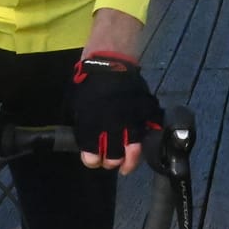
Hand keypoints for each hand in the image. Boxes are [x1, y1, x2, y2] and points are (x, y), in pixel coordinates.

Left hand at [71, 52, 162, 174]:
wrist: (108, 61)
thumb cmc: (89, 84)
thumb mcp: (79, 106)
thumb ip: (84, 126)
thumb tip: (86, 142)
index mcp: (92, 125)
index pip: (92, 154)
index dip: (92, 161)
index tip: (93, 160)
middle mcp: (112, 126)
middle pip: (114, 156)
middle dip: (111, 162)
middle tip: (110, 162)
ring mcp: (130, 120)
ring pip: (134, 149)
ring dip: (130, 161)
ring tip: (127, 166)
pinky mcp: (144, 112)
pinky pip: (149, 130)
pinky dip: (148, 139)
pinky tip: (144, 145)